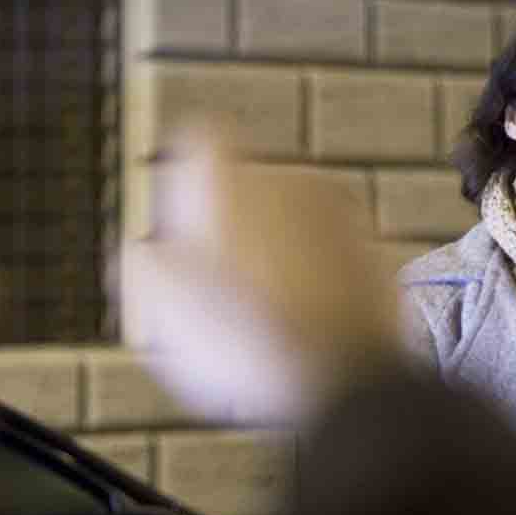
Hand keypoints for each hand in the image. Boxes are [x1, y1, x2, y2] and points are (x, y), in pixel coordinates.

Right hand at [123, 122, 397, 423]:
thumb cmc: (247, 340)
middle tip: (220, 281)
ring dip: (279, 249)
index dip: (187, 172)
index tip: (183, 205)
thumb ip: (143, 264)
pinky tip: (301, 318)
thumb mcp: (163, 307)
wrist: (337, 377)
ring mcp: (337, 213)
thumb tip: (142, 252)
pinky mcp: (373, 249)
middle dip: (235, 224)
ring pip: (294, 220)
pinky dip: (318, 274)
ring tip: (264, 307)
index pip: (200, 138)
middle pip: (249, 187)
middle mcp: (284, 182)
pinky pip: (332, 252)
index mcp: (226, 184)